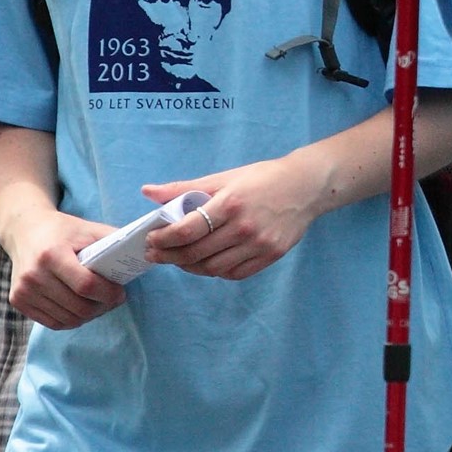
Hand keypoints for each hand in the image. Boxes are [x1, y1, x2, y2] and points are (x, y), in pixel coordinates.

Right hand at [0, 205, 126, 328]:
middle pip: (78, 307)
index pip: (86, 286)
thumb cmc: (62, 230)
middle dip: (102, 307)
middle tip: (112, 299)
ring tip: (95, 302)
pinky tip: (77, 305)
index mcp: (51, 254)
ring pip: (68, 319)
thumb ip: (113, 239)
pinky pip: (54, 323)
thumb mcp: (87, 228)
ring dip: (88, 315)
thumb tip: (145, 251)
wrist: (24, 230)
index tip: (120, 292)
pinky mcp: (18, 301)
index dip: (108, 294)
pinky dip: (71, 319)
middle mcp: (34, 274)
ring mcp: (24, 290)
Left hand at [141, 154, 322, 280]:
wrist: (304, 187)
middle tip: (155, 254)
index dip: (165, 239)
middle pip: (197, 252)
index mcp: (229, 204)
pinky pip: (235, 273)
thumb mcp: (221, 178)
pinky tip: (205, 263)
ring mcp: (259, 245)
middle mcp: (243, 228)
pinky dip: (215, 272)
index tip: (151, 240)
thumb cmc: (259, 178)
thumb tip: (147, 192)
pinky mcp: (271, 256)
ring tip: (177, 259)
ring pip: (214, 268)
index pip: (188, 230)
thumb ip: (183, 188)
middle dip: (169, 256)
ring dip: (190, 267)